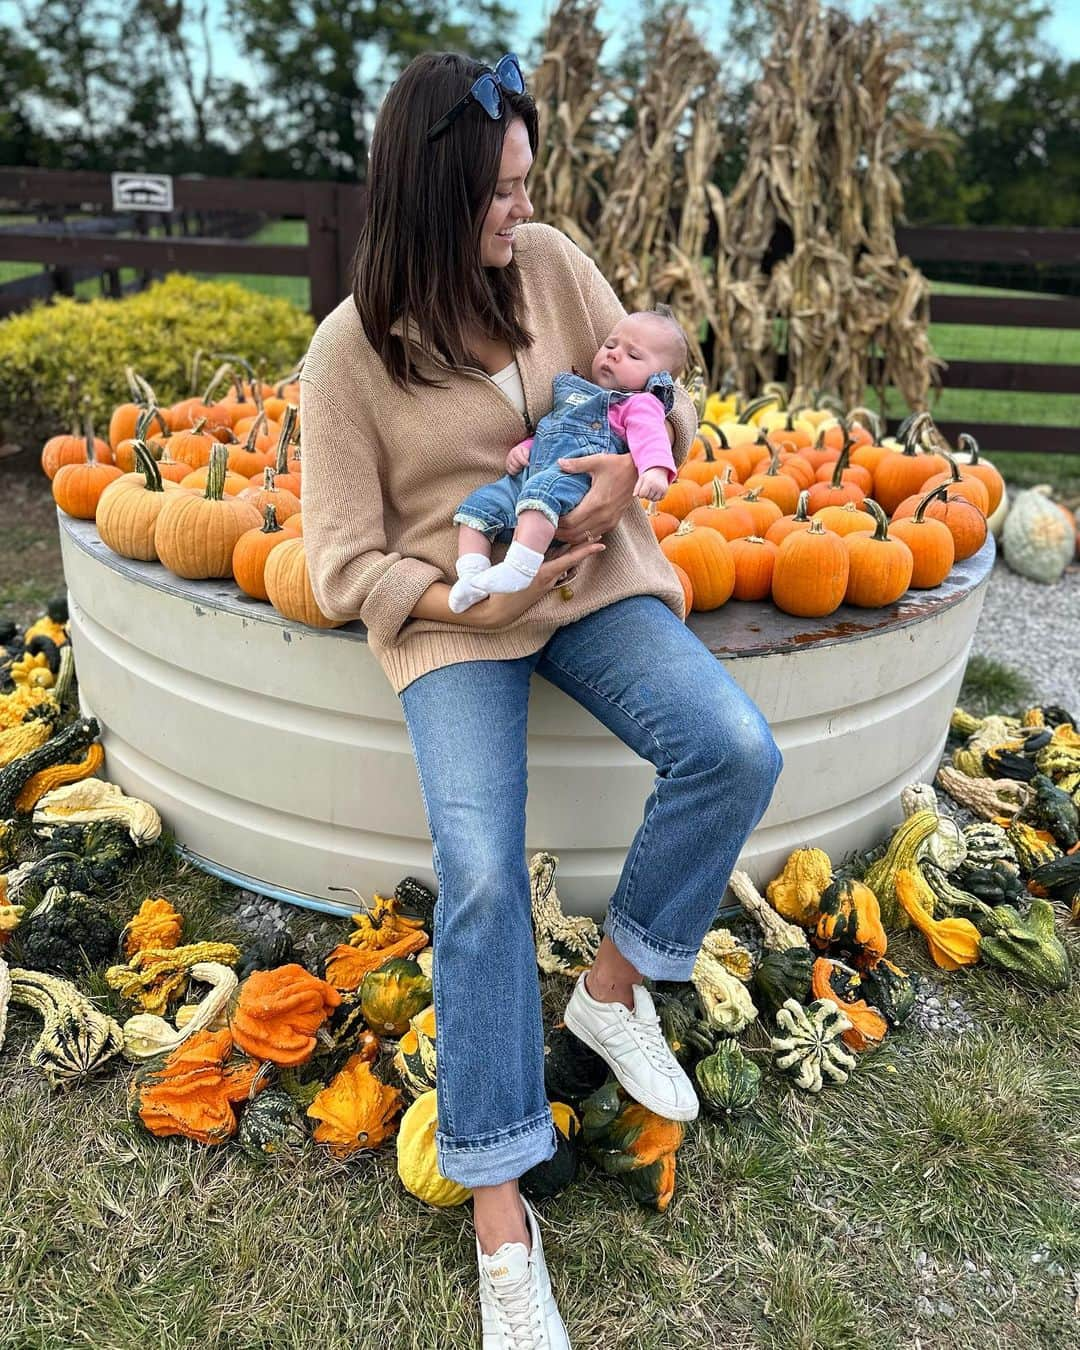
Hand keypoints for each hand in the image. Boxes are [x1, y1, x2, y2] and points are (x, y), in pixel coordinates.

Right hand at [465, 540, 605, 629]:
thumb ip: (520, 546)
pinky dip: (560, 558)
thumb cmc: (500, 588)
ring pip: (562, 563)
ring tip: (583, 538)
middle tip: (597, 535)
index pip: (570, 559)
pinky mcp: (541, 586)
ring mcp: (545, 583)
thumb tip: (526, 528)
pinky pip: (554, 568)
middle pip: (570, 560)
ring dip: (572, 551)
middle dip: (583, 547)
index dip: (586, 551)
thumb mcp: (510, 565)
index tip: (601, 544)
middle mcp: (548, 578)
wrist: (496, 612)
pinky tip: (562, 549)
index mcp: (543, 573)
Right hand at [506, 441, 530, 473]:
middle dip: (521, 466)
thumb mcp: (526, 451)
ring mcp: (508, 461)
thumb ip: (526, 454)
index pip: (518, 456)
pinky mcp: (507, 466)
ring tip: (522, 468)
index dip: (523, 461)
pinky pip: (510, 472)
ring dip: (518, 470)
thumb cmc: (524, 452)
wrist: (520, 452)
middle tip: (525, 466)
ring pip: (512, 468)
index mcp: (515, 450)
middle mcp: (510, 455)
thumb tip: (526, 460)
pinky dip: (515, 473)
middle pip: (515, 463)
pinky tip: (518, 471)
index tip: (528, 464)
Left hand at [552, 452, 638, 544]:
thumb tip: (559, 463)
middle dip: (559, 532)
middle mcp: (602, 516)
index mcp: (596, 503)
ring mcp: (609, 522)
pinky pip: (593, 536)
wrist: (639, 473)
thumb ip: (577, 464)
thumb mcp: (597, 461)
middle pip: (574, 534)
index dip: (556, 522)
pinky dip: (580, 536)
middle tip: (546, 525)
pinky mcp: (613, 523)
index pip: (570, 522)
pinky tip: (572, 530)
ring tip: (556, 529)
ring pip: (583, 538)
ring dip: (568, 537)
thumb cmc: (617, 465)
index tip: (546, 516)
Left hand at [634, 467, 670, 501]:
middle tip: (647, 489)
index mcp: (648, 482)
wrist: (660, 471)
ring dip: (651, 497)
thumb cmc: (648, 476)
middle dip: (646, 495)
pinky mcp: (665, 491)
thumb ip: (637, 487)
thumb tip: (634, 495)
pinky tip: (656, 492)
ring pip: (653, 500)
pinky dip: (657, 497)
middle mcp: (656, 485)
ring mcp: (661, 488)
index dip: (640, 494)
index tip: (641, 490)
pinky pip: (659, 499)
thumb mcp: (641, 479)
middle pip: (647, 497)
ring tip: (651, 491)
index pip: (642, 495)